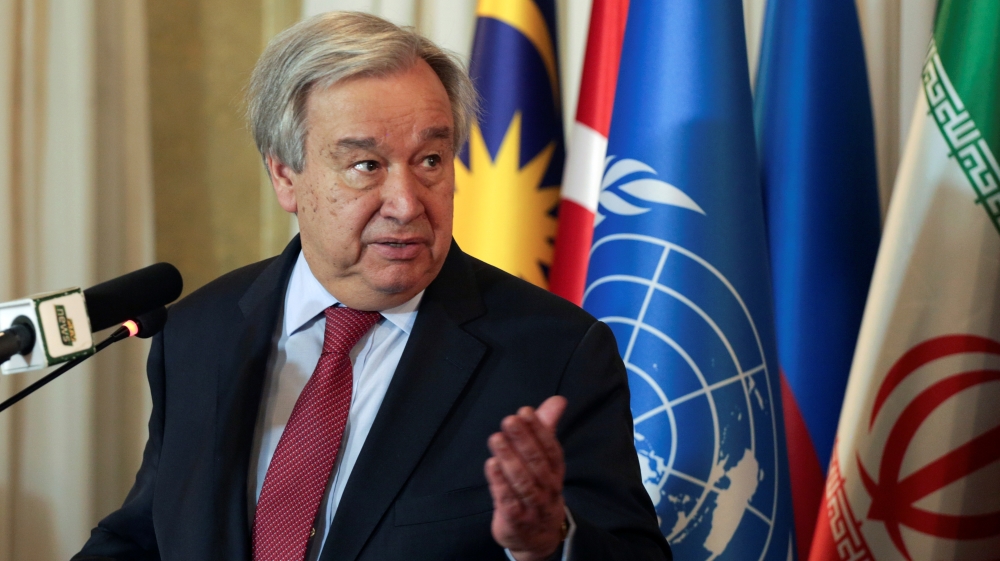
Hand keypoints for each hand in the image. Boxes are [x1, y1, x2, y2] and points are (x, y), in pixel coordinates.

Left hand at [485, 396, 568, 560]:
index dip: (539, 430)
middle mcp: (548, 489)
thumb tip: (558, 400)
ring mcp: (533, 506)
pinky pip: (508, 501)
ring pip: (523, 482)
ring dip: (509, 459)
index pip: (551, 449)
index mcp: (555, 471)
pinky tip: (491, 464)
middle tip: (509, 420)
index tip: (525, 412)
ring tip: (496, 438)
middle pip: (537, 463)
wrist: (539, 536)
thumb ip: (547, 428)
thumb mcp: (545, 460)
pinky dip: (500, 483)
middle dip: (523, 440)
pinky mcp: (516, 520)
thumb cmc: (540, 487)